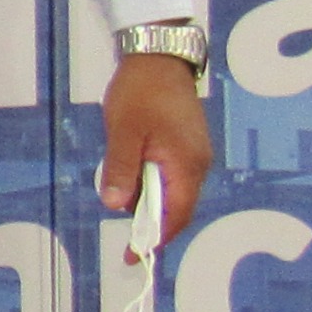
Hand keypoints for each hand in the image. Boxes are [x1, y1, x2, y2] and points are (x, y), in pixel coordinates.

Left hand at [98, 53, 212, 242]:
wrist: (158, 56)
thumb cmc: (140, 91)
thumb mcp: (123, 132)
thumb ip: (120, 170)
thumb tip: (114, 206)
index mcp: (186, 165)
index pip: (175, 215)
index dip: (154, 239)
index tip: (133, 255)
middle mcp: (197, 165)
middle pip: (176, 207)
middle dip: (148, 220)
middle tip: (120, 223)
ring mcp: (195, 155)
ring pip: (172, 192)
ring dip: (147, 198)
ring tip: (119, 186)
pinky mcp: (187, 146)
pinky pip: (171, 176)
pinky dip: (151, 183)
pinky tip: (130, 172)